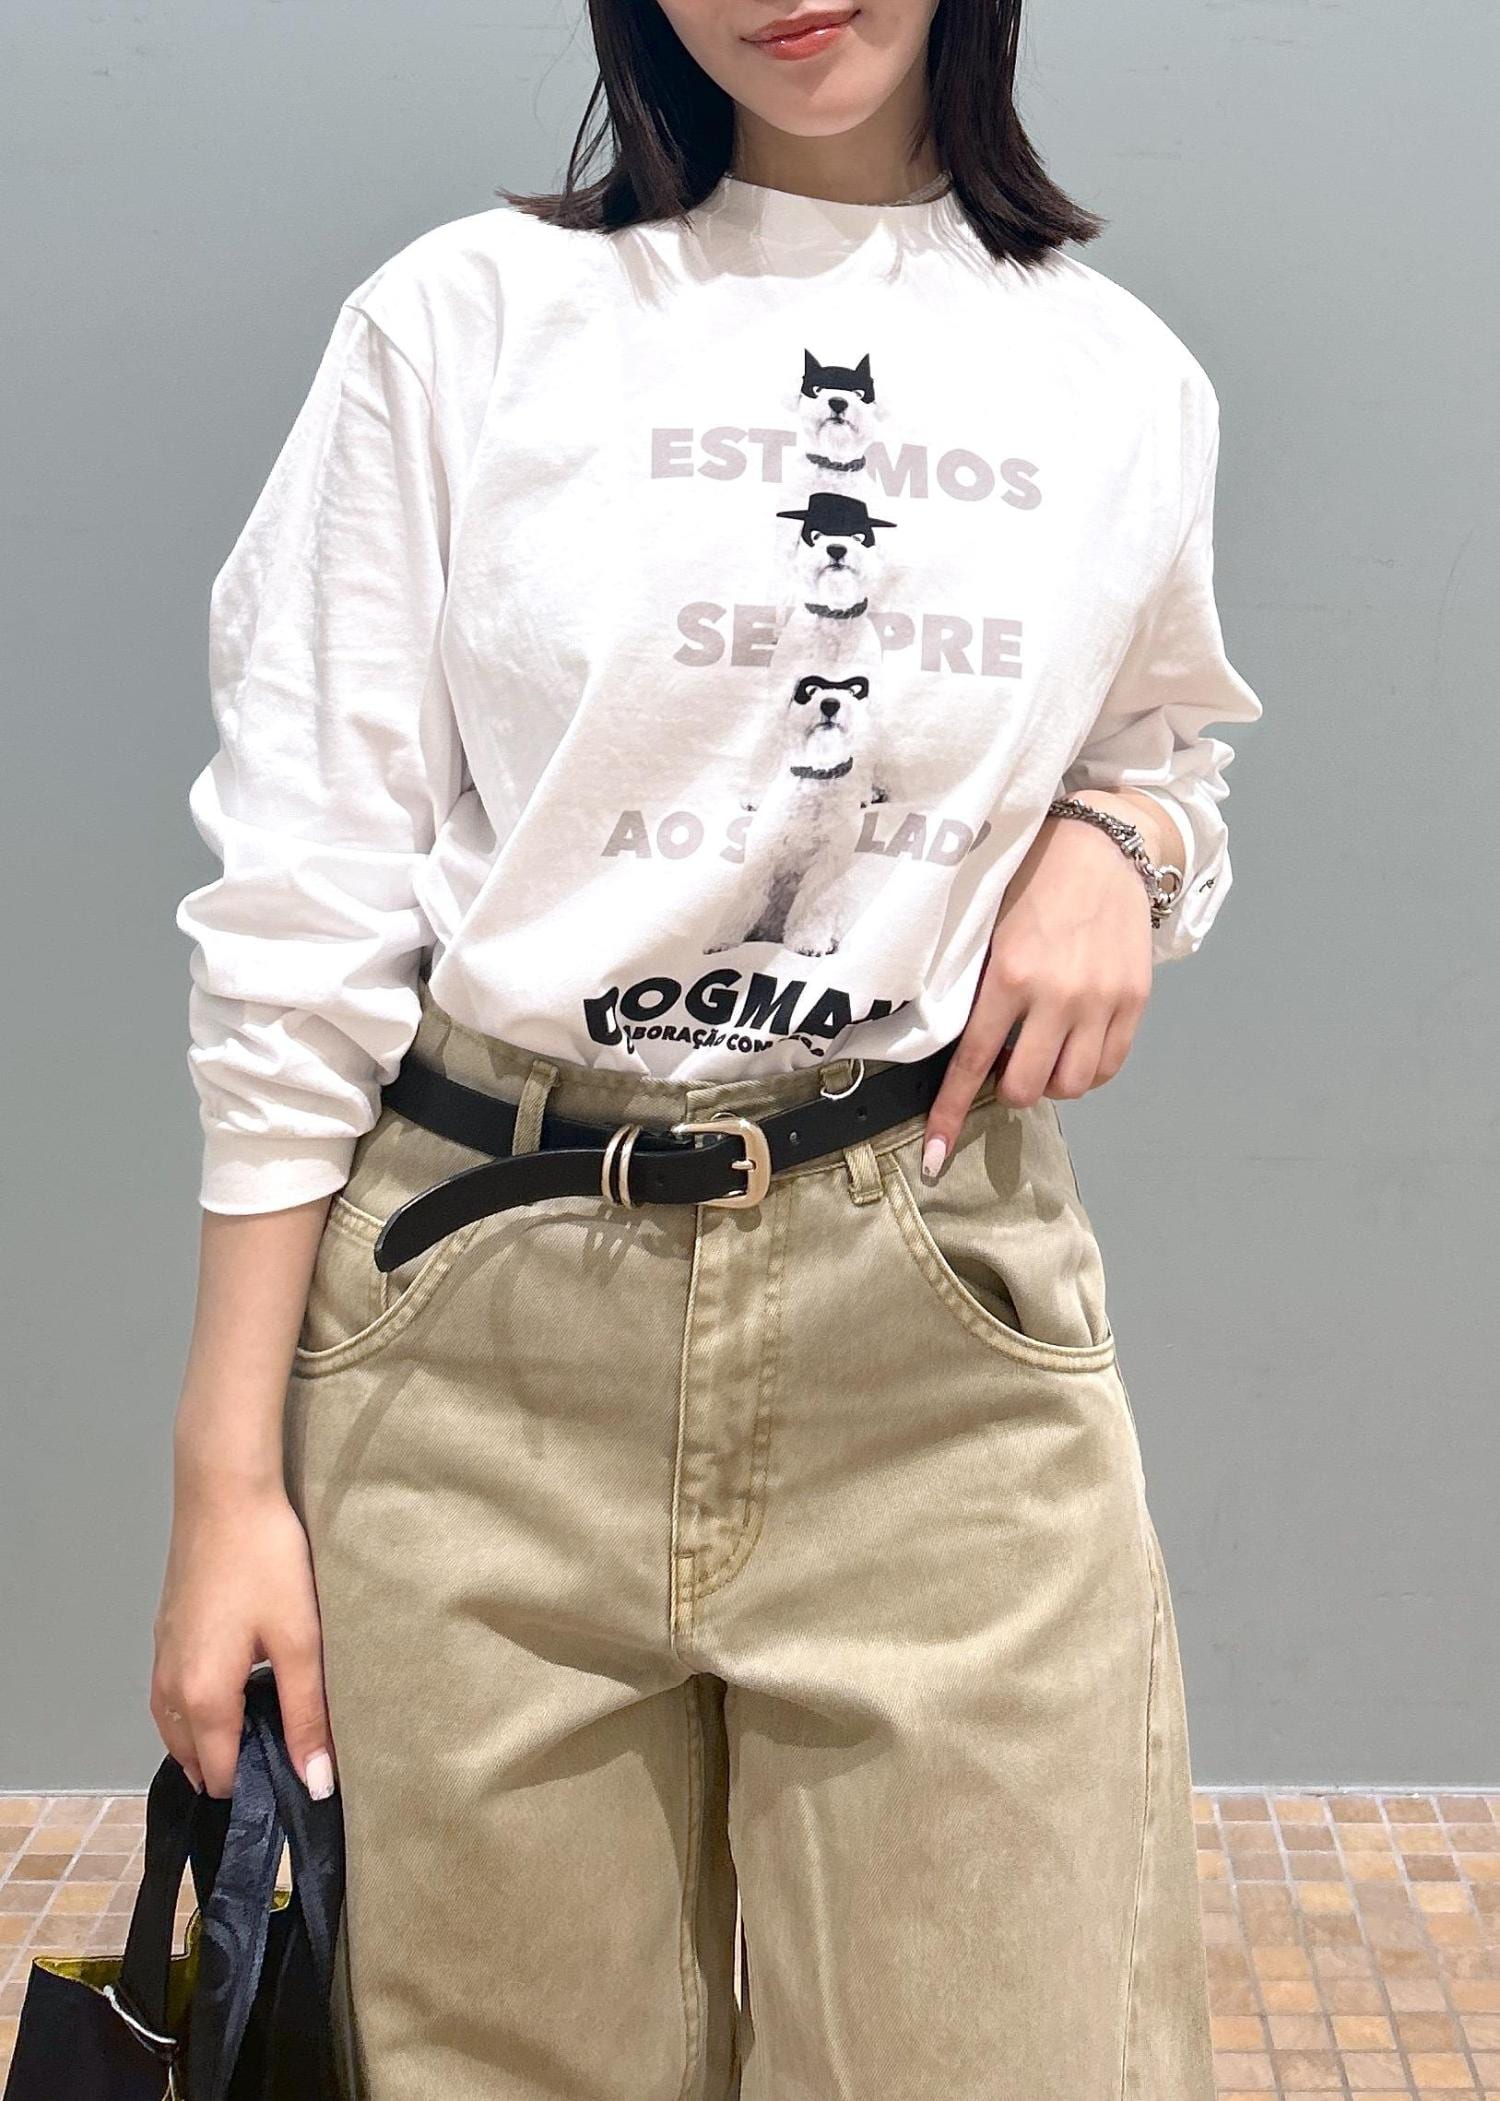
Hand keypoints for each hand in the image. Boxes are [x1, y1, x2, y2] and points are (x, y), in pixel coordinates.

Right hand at [151, 1479, 335, 1801]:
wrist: (223, 1492)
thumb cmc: (265, 1561)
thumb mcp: (299, 1641)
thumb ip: (307, 1716)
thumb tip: (316, 1782)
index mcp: (202, 1697)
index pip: (220, 1776)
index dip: (254, 1792)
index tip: (292, 1789)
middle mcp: (170, 1686)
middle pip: (192, 1758)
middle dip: (230, 1772)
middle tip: (281, 1764)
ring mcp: (161, 1657)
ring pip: (174, 1728)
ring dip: (207, 1744)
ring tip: (258, 1739)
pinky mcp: (165, 1632)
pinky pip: (170, 1697)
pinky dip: (193, 1714)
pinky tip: (230, 1695)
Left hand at [921, 793, 1166, 1177]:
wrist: (1103, 844)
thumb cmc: (1032, 879)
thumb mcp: (988, 927)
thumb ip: (976, 985)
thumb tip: (961, 1045)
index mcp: (1009, 976)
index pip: (973, 1063)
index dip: (950, 1114)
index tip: (934, 1154)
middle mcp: (1058, 996)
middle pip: (1026, 1088)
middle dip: (1008, 1088)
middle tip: (1006, 1064)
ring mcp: (1102, 1001)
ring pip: (1072, 1086)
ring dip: (1051, 1083)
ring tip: (1043, 1054)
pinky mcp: (1135, 1000)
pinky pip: (1110, 1066)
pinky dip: (1088, 1072)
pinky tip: (1074, 1049)